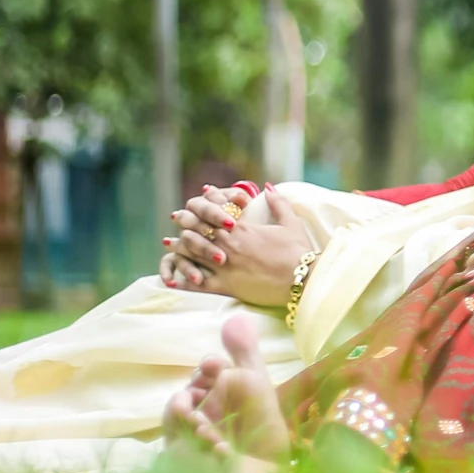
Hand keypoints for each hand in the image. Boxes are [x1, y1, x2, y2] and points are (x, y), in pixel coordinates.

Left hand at [160, 186, 315, 305]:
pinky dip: (183, 279)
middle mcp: (228, 245)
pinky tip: (172, 278)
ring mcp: (225, 266)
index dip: (200, 206)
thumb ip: (278, 203)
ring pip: (191, 254)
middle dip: (184, 222)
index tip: (194, 203)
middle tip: (176, 219)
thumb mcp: (290, 223)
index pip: (212, 212)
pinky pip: (197, 283)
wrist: (302, 280)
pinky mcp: (226, 286)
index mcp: (242, 229)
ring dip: (179, 247)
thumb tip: (269, 186)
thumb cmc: (298, 252)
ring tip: (171, 244)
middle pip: (196, 230)